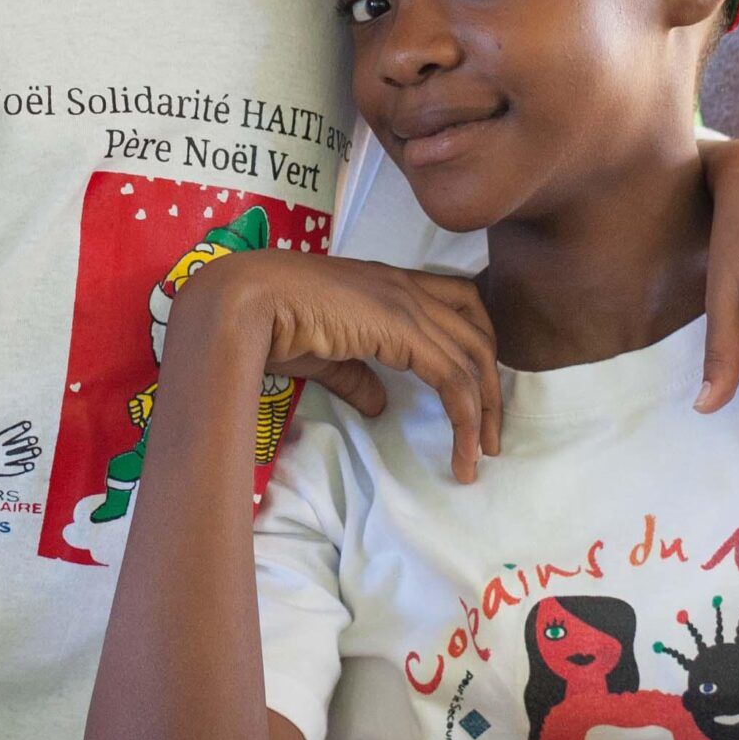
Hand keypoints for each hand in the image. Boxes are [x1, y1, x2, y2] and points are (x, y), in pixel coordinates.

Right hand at [185, 253, 500, 482]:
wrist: (246, 301)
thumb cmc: (270, 320)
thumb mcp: (324, 353)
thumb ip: (355, 374)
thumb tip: (379, 404)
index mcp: (388, 283)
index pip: (460, 305)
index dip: (476, 351)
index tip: (475, 398)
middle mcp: (406, 286)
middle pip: (478, 333)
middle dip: (491, 388)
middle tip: (489, 437)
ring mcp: (407, 303)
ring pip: (473, 359)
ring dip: (485, 411)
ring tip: (479, 456)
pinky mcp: (403, 330)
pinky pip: (453, 380)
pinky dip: (466, 419)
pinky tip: (461, 452)